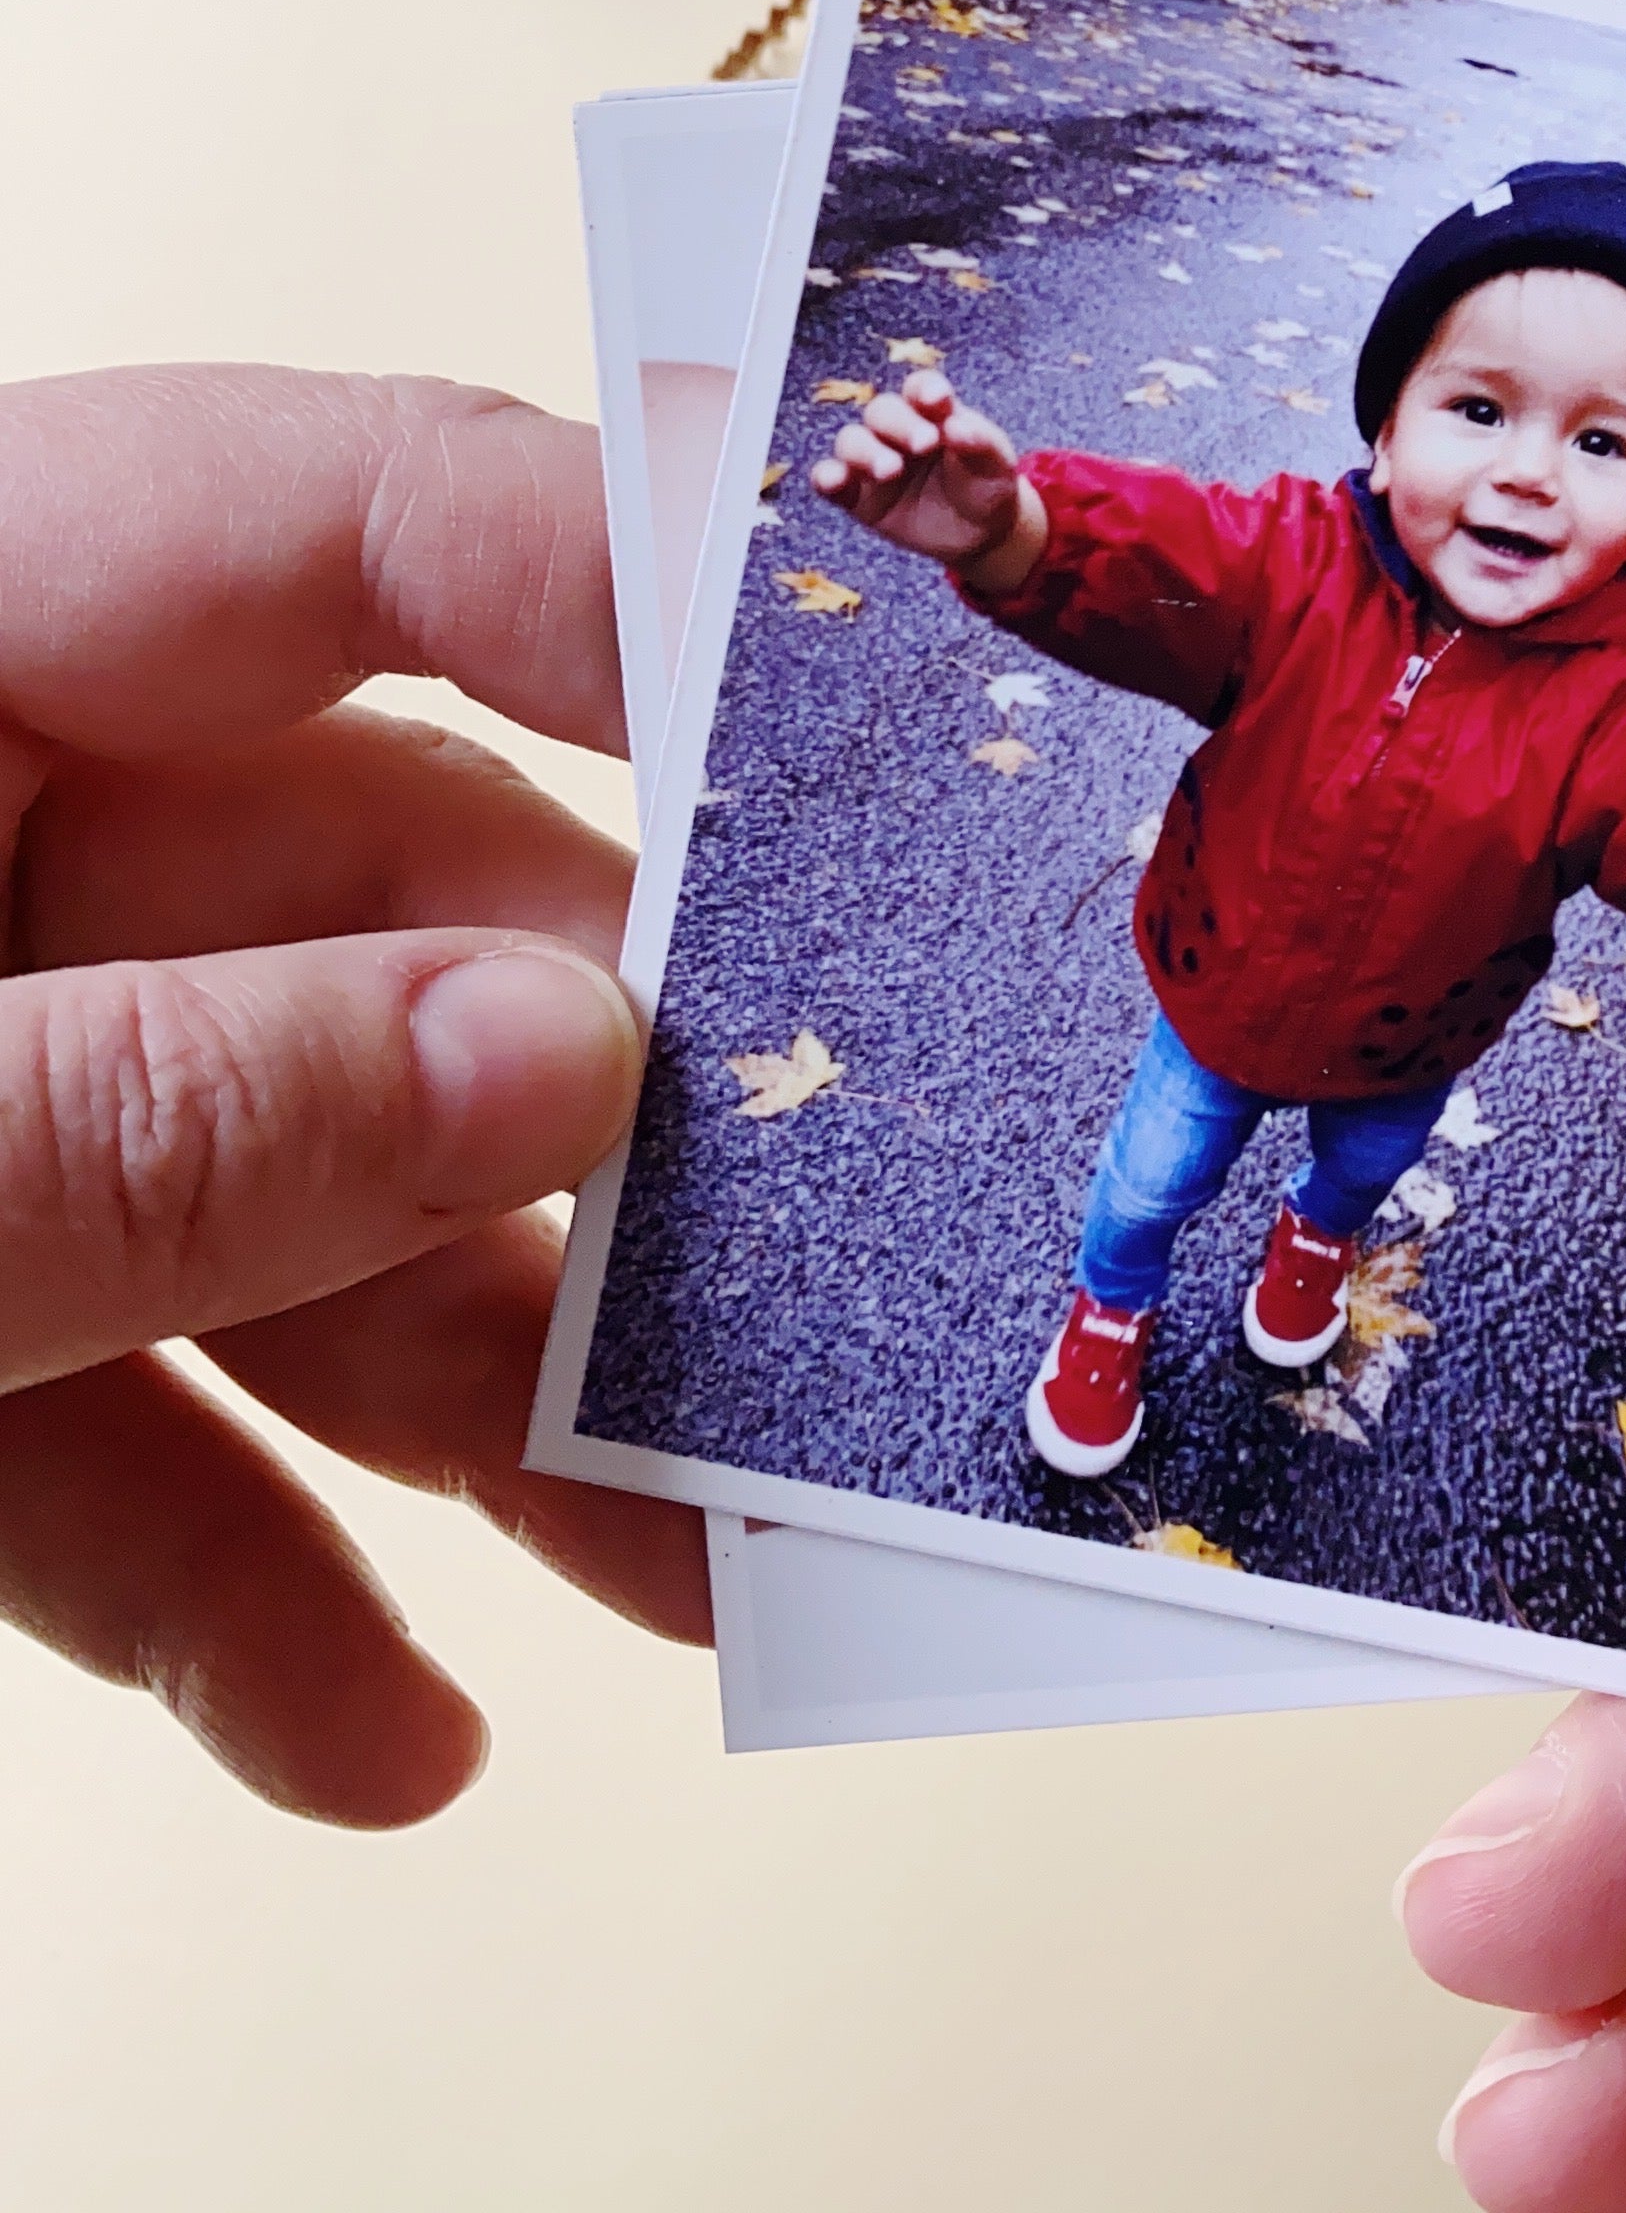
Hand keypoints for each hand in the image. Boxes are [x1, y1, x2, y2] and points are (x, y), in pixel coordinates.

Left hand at [0, 366, 708, 1829]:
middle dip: (615, 1138)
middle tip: (833, 1295)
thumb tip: (560, 1045)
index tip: (889, 734)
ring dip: (487, 1415)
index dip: (643, 599)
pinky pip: (98, 1433)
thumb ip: (148, 1108)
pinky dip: (230, 1590)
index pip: (365, 520)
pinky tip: (386, 1742)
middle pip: (385, 913)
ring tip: (701, 1594)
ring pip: (285, 1203)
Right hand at [807, 364, 1040, 589]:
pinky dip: (827, 477)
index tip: (938, 400)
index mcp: (935, 413)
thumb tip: (958, 427)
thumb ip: (982, 444)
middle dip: (899, 424)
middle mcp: (899, 430)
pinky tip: (834, 481)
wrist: (978, 535)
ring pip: (852, 440)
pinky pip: (830, 479)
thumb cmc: (987, 488)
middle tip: (924, 444)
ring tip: (890, 471)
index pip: (921, 388)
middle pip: (882, 411)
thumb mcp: (997, 468)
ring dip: (865, 451)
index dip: (925, 389)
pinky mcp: (856, 495)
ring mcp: (874, 460)